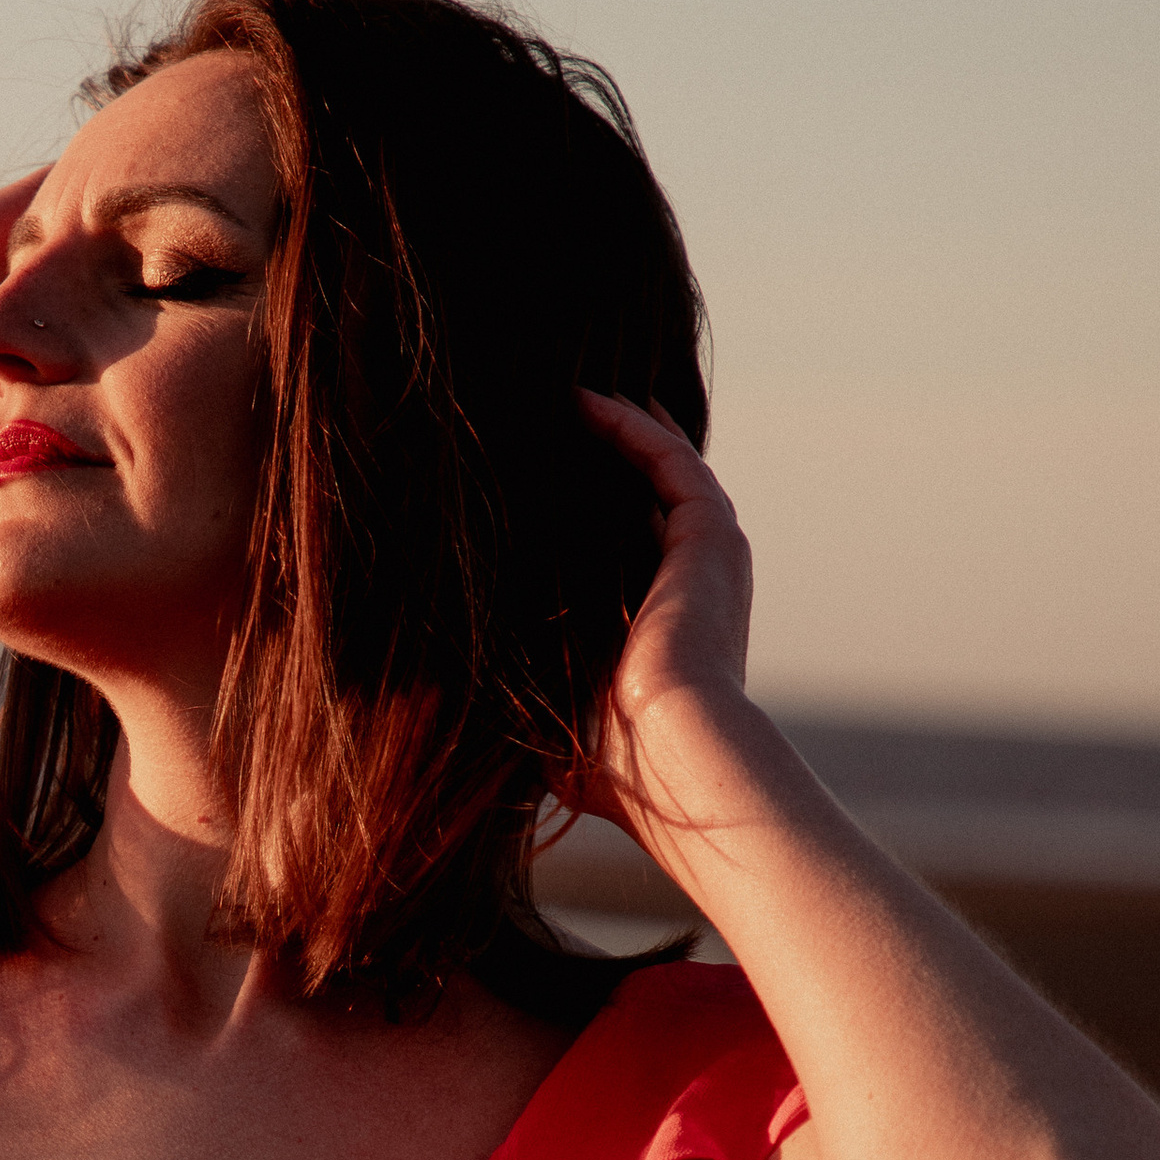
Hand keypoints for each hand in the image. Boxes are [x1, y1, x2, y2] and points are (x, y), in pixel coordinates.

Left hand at [569, 387, 755, 837]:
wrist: (675, 758)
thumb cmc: (616, 765)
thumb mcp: (558, 722)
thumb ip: (525, 701)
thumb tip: (449, 709)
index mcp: (664, 624)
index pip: (627, 548)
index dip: (585, 512)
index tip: (531, 482)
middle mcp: (693, 583)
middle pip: (649, 497)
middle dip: (606, 457)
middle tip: (552, 418)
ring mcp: (708, 555)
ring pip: (664, 466)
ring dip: (620, 426)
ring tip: (566, 394)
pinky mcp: (711, 535)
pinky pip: (670, 459)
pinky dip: (632, 426)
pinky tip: (585, 401)